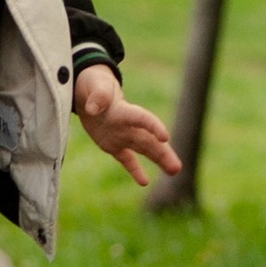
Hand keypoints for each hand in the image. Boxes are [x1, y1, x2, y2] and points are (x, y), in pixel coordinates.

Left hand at [73, 66, 183, 190]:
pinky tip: (144, 182)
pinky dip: (134, 170)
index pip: (142, 118)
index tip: (165, 137)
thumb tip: (93, 109)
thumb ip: (96, 96)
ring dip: (159, 161)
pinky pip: (126, 159)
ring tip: (174, 171)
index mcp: (124, 110)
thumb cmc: (93, 84)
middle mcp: (128, 125)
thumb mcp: (94, 86)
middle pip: (149, 140)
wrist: (88, 90)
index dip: (153, 126)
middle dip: (163, 153)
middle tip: (177, 167)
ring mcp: (122, 135)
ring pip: (145, 150)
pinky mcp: (112, 145)